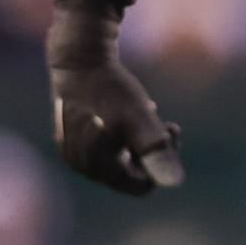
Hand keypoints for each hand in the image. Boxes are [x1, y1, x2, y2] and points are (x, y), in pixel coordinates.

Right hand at [47, 8, 182, 195]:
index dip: (161, 163)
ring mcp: (72, 151)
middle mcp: (80, 165)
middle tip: (166, 122)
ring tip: (148, 112)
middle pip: (129, 173)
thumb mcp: (139, 117)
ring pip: (118, 158)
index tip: (170, 131)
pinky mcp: (71, 136)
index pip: (142, 186)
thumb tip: (175, 182)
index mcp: (96, 167)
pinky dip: (123, 133)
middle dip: (151, 151)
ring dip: (138, 140)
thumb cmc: (110, 89)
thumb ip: (155, 150)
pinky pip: (105, 145)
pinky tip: (130, 112)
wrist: (79, 58)